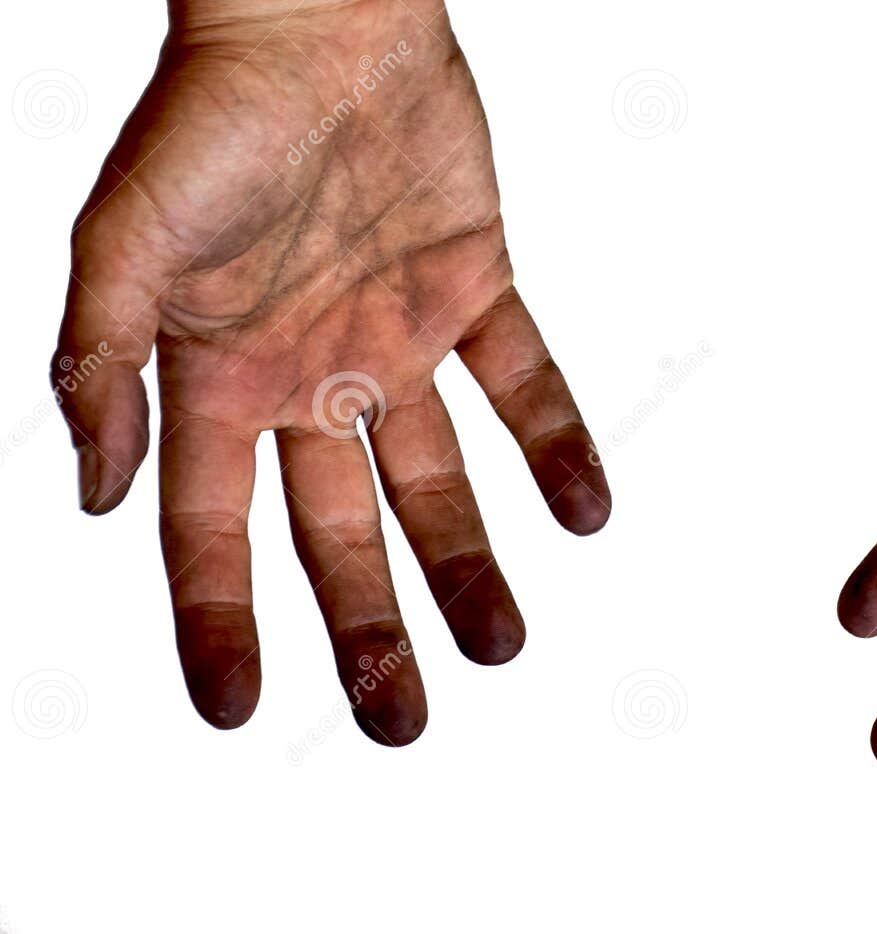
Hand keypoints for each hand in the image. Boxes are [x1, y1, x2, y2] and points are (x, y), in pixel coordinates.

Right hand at [52, 0, 608, 743]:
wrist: (319, 18)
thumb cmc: (208, 117)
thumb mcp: (126, 247)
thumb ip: (102, 368)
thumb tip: (91, 495)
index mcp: (219, 382)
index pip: (213, 535)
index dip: (221, 624)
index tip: (235, 712)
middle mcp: (309, 377)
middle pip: (339, 535)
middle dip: (369, 628)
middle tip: (404, 721)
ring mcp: (393, 339)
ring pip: (438, 480)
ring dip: (471, 562)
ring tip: (503, 644)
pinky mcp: (471, 289)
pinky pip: (525, 383)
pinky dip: (558, 444)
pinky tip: (586, 513)